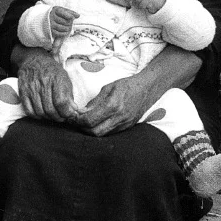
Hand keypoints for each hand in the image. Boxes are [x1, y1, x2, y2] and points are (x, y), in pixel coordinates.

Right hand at [17, 49, 79, 122]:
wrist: (34, 59)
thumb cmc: (52, 70)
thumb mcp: (65, 78)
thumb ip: (70, 95)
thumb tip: (74, 111)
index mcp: (56, 79)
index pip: (61, 102)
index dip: (66, 112)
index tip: (70, 114)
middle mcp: (43, 83)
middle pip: (50, 109)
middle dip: (59, 117)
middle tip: (62, 117)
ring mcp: (31, 88)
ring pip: (40, 112)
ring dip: (48, 118)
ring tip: (53, 115)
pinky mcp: (23, 92)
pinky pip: (29, 111)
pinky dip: (37, 116)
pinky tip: (42, 113)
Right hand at [49, 5, 78, 39]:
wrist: (47, 17)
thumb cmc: (58, 13)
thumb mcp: (63, 10)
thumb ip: (71, 12)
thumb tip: (78, 15)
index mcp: (56, 10)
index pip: (63, 13)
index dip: (70, 16)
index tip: (72, 18)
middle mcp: (52, 16)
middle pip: (64, 22)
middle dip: (69, 23)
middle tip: (70, 23)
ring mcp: (50, 24)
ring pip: (62, 28)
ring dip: (67, 29)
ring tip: (69, 27)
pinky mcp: (50, 30)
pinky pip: (58, 33)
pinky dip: (63, 33)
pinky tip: (66, 32)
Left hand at [74, 45, 201, 136]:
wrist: (147, 89)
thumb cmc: (127, 85)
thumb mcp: (108, 88)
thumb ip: (95, 101)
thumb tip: (82, 112)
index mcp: (113, 105)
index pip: (89, 120)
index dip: (78, 121)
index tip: (73, 117)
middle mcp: (119, 117)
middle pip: (94, 132)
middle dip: (83, 129)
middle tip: (77, 123)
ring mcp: (124, 124)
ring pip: (102, 135)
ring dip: (91, 131)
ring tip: (85, 124)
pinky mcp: (127, 127)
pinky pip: (110, 133)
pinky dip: (101, 130)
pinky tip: (97, 124)